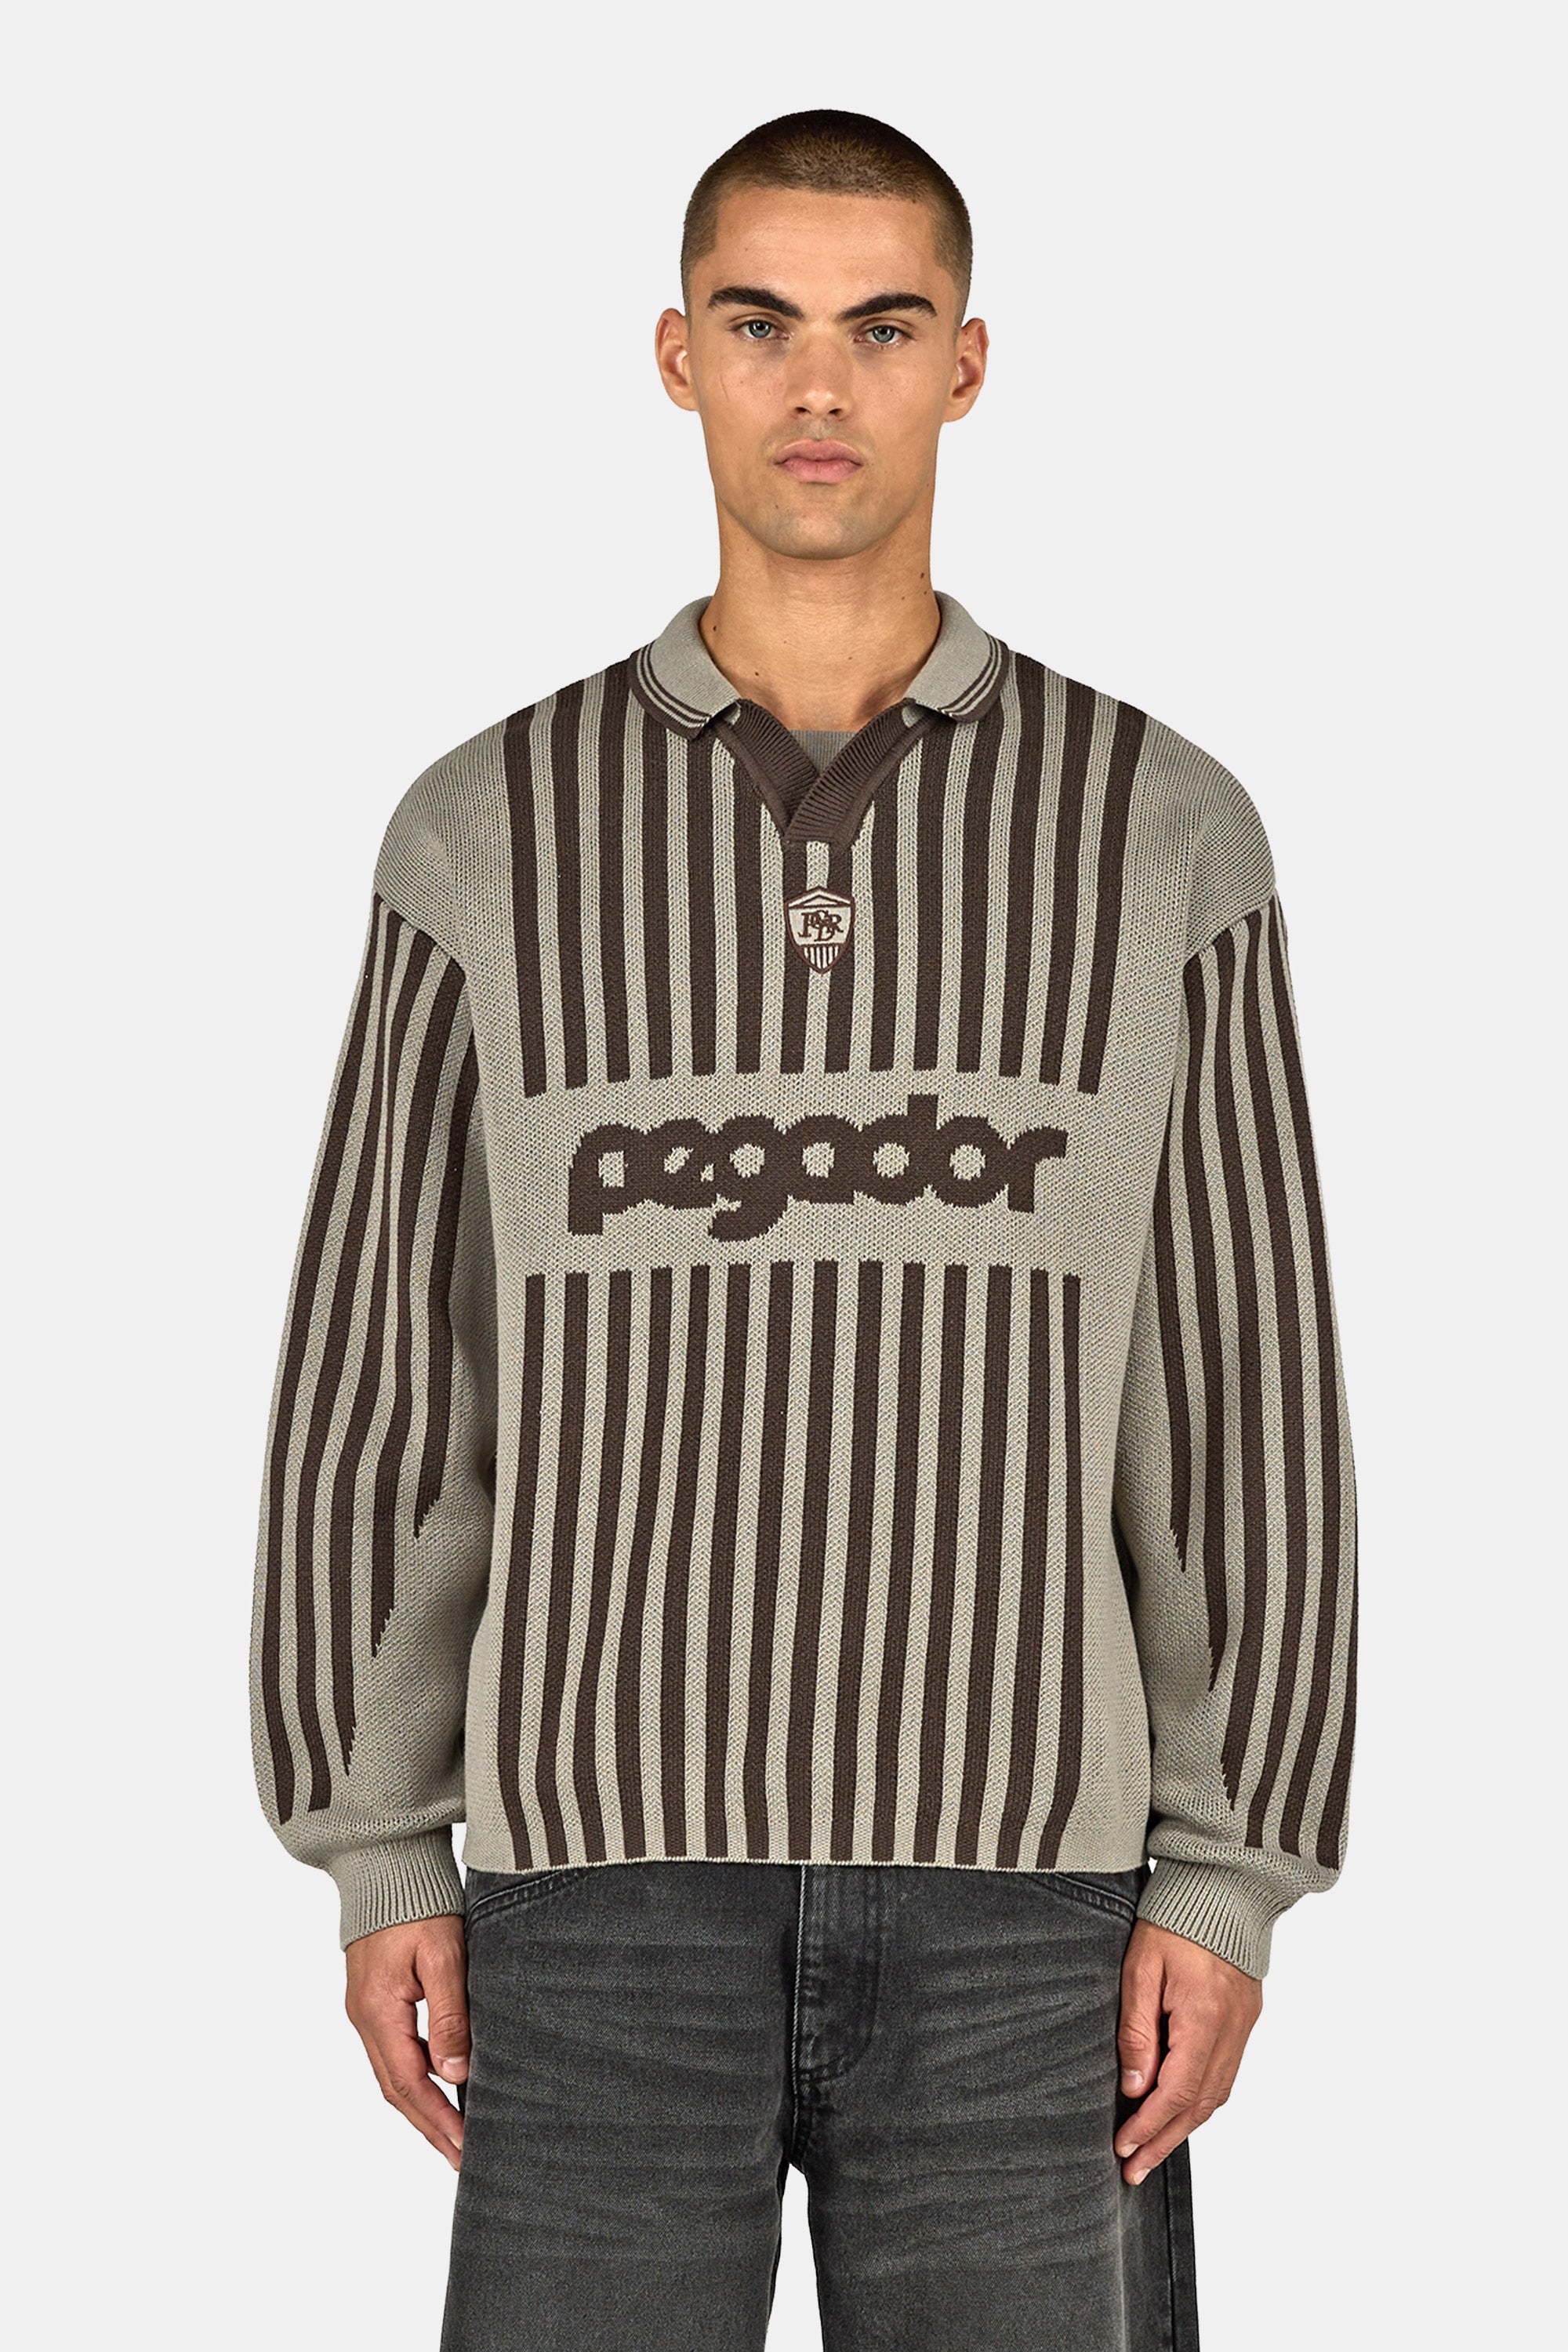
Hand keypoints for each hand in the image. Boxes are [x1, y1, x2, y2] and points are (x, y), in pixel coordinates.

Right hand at [344, 1913, 470, 2169]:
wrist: (386, 1863)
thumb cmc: (417, 1902)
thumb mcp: (442, 1955)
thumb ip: (449, 2013)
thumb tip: (454, 2073)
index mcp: (377, 2011)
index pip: (408, 2083)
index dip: (437, 2120)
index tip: (464, 2149)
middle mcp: (365, 2017)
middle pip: (395, 2089)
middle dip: (429, 2126)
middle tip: (462, 2157)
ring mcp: (366, 2010)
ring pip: (393, 2073)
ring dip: (422, 2106)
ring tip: (455, 2133)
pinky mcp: (375, 1999)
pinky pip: (394, 2052)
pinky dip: (417, 2077)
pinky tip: (441, 2084)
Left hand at [1113, 1921, 1261, 2183]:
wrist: (1222, 1887)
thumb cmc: (1173, 1921)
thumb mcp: (1140, 1969)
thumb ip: (1137, 2030)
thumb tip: (1135, 2089)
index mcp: (1205, 2018)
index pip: (1176, 2091)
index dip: (1149, 2126)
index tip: (1122, 2148)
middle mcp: (1232, 2031)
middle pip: (1199, 2105)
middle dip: (1164, 2141)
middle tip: (1133, 2170)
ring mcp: (1244, 2028)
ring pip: (1215, 2095)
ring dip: (1183, 2128)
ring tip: (1150, 2152)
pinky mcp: (1246, 2021)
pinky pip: (1224, 2075)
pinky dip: (1200, 2102)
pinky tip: (1178, 2113)